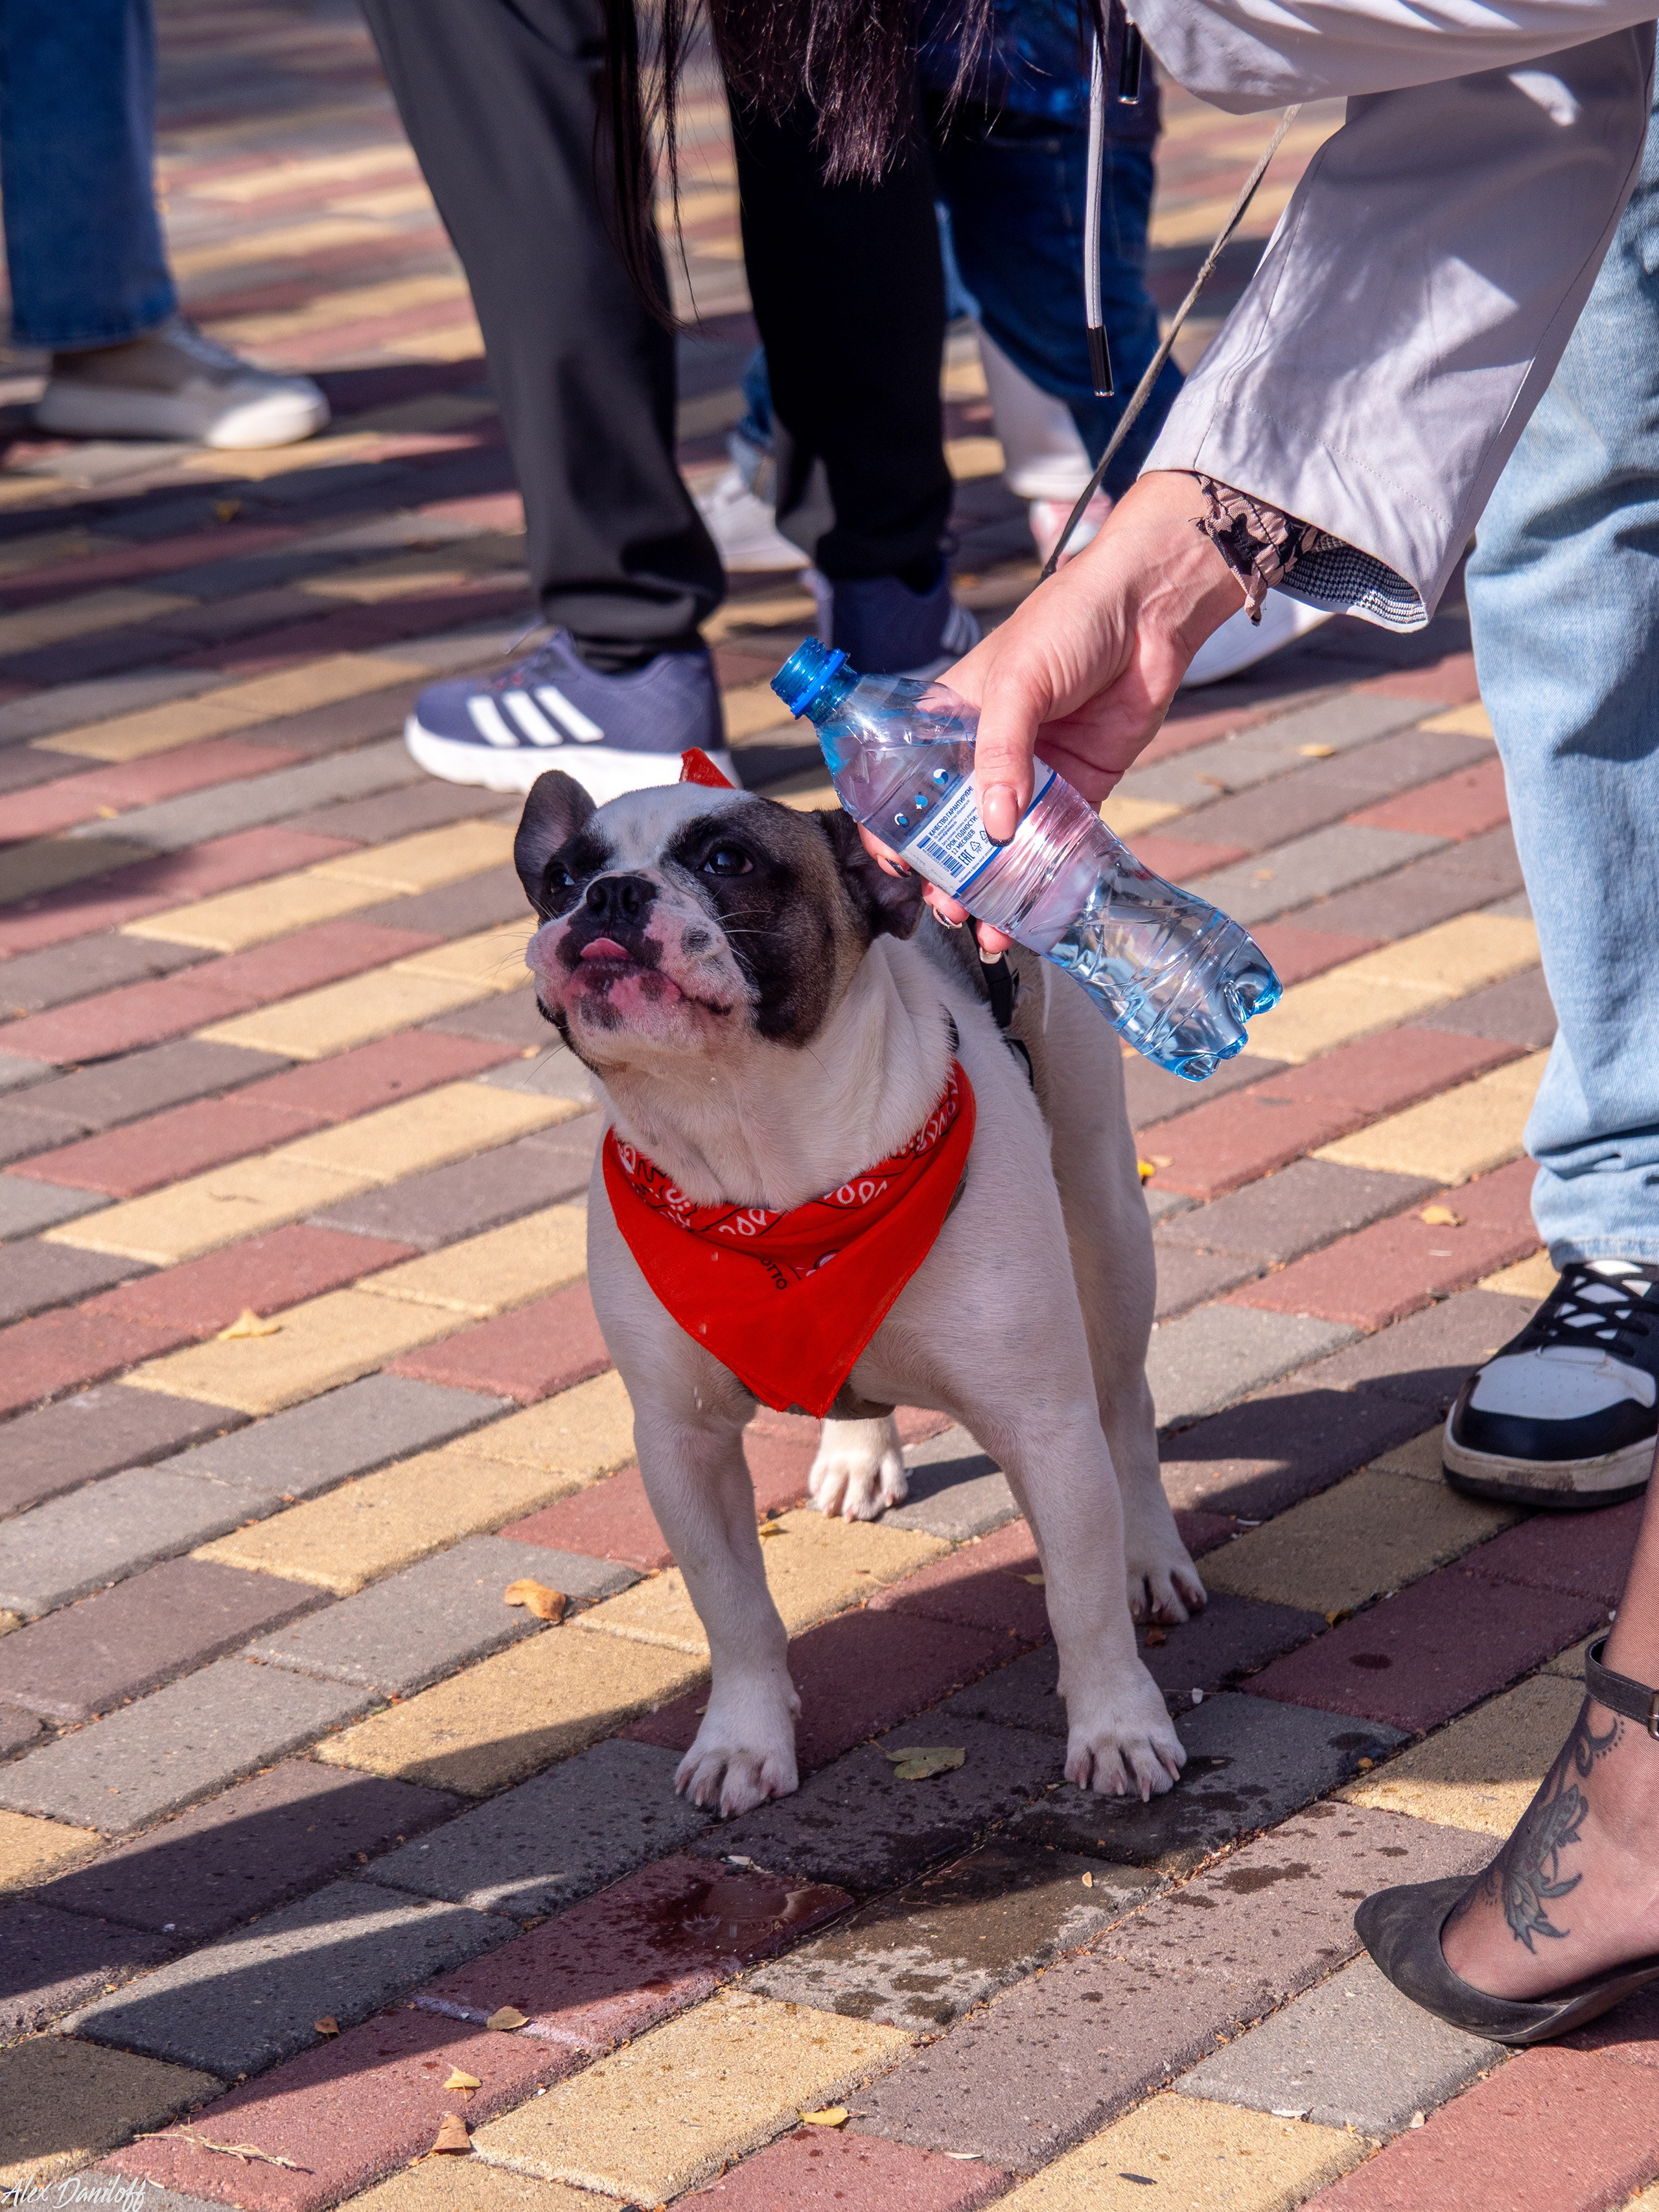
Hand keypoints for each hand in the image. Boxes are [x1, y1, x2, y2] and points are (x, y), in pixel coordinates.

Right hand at [888, 471, 1246, 954]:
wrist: (1150, 609)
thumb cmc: (1069, 621)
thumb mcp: (1017, 682)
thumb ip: (1001, 753)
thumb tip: (995, 826)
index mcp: (950, 721)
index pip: (905, 783)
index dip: (893, 828)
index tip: (896, 866)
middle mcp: (986, 755)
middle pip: (953, 828)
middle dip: (944, 874)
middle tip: (947, 907)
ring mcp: (1033, 776)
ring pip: (1002, 848)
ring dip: (990, 891)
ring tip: (984, 929)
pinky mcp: (1079, 789)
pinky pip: (1056, 846)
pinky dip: (1044, 882)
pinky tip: (1034, 917)